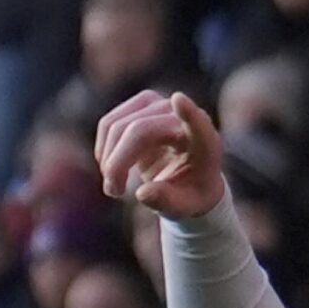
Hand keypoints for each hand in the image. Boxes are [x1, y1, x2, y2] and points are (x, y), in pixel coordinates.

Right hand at [95, 90, 223, 217]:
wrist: (187, 178)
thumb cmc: (190, 194)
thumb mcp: (184, 206)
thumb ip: (167, 201)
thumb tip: (143, 193)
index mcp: (204, 142)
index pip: (199, 124)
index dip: (189, 113)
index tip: (179, 100)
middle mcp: (183, 117)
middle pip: (138, 131)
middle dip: (117, 163)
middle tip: (113, 192)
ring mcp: (160, 105)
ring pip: (116, 125)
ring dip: (107, 158)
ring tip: (113, 187)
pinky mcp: (141, 103)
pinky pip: (109, 123)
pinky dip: (104, 149)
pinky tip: (111, 170)